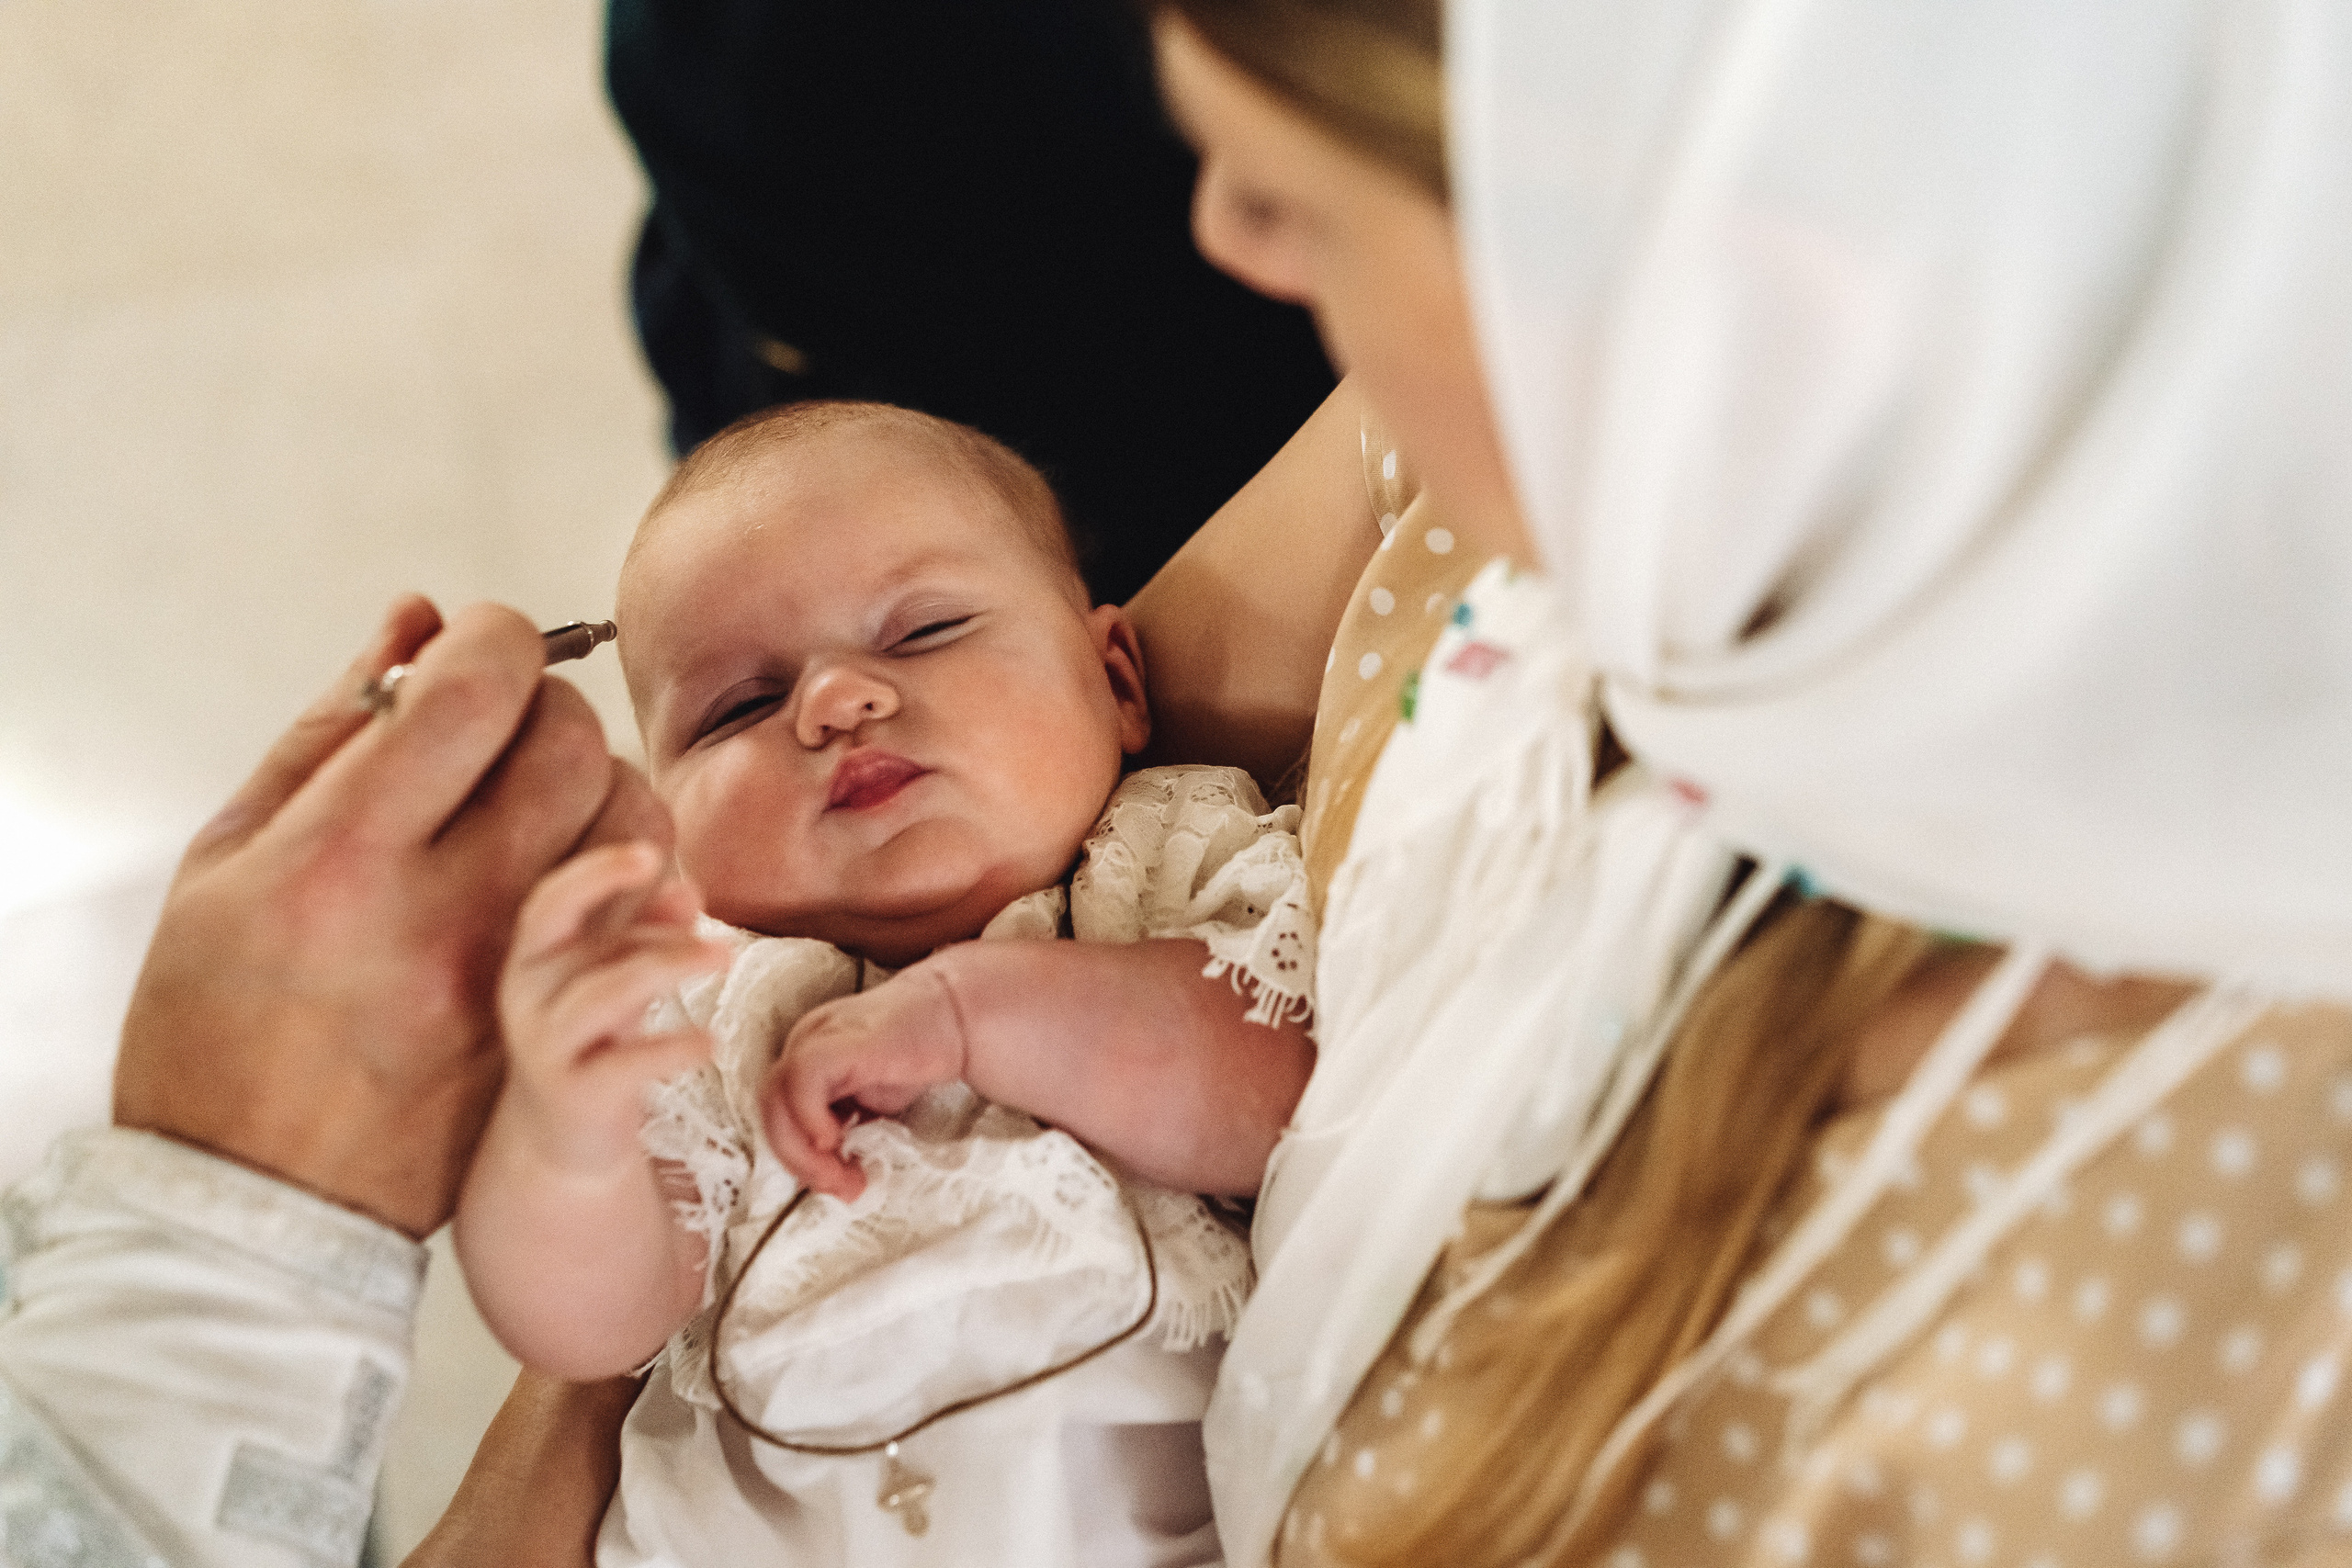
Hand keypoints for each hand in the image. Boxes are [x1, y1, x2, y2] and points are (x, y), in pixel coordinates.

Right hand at [113, 596, 655, 1236]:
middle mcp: (440, 912)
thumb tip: (419, 623)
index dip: (496, 638)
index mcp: (343, 854)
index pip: (474, 693)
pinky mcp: (557, 1032)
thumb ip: (331, 733)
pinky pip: (647, 926)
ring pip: (630, 826)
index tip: (482, 643)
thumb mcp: (230, 858)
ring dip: (604, 788)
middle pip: (568, 746)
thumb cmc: (217, 1015)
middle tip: (505, 729)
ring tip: (547, 805)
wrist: (253, 1197)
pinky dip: (641, 876)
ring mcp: (511, 978)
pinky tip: (604, 877)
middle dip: (548, 707)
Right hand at [494, 843, 729, 1176]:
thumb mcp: (616, 980)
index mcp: (532, 960)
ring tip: (726, 959)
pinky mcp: (573, 1094)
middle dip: (652, 933)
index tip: (649, 853)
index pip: (548, 903)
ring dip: (669, 969)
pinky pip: (623, 1064)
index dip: (593, 873)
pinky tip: (710, 1042)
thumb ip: (646, 933)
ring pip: (604, 996)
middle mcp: (527, 999)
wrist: (562, 1139)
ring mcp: (546, 1048)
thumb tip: (688, 887)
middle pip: (587, 951)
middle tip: (721, 928)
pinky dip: (671, 1047)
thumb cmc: (594, 1040)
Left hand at [759, 965, 971, 1200]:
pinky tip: (838, 1138)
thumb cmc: (917, 1058)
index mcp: (806, 1059)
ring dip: (804, 1152)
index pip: (779, 1115)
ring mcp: (815, 1038)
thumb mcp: (872, 1103)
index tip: (837, 1184)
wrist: (955, 1018)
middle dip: (800, 1162)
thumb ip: (846, 1127)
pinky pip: (801, 1082)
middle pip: (771, 1111)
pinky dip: (810, 1118)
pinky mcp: (835, 1041)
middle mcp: (802, 1044)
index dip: (799, 1157)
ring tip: (844, 1174)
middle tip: (841, 1189)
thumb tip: (832, 1173)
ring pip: (776, 1101)